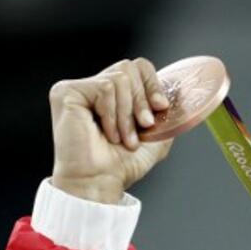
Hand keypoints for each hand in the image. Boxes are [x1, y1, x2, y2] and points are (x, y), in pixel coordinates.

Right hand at [48, 58, 172, 202]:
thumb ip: (167, 114)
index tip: (161, 107)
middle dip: (142, 100)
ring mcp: (79, 89)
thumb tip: (183, 95)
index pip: (138, 67)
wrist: (100, 182)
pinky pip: (105, 88)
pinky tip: (107, 133)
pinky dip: (113, 114)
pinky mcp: (66, 92)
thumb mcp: (156, 137)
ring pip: (120, 78)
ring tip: (122, 138)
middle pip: (130, 67)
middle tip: (144, 126)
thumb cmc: (121, 165)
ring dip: (127, 114)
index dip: (153, 84)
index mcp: (113, 95)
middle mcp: (94, 88)